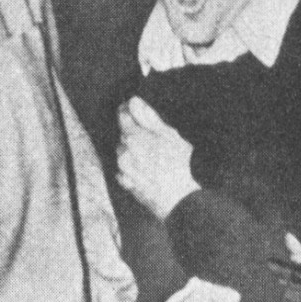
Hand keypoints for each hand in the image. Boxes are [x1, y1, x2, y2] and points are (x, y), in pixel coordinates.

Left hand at [116, 97, 199, 219]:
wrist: (177, 200)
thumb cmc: (178, 166)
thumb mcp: (170, 135)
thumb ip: (149, 117)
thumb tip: (134, 101)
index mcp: (133, 135)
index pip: (123, 114)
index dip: (129, 109)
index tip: (136, 110)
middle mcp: (123, 150)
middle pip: (124, 133)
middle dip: (136, 133)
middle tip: (154, 140)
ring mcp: (122, 168)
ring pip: (124, 151)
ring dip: (133, 151)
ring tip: (154, 158)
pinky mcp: (125, 182)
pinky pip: (124, 169)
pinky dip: (133, 167)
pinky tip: (148, 171)